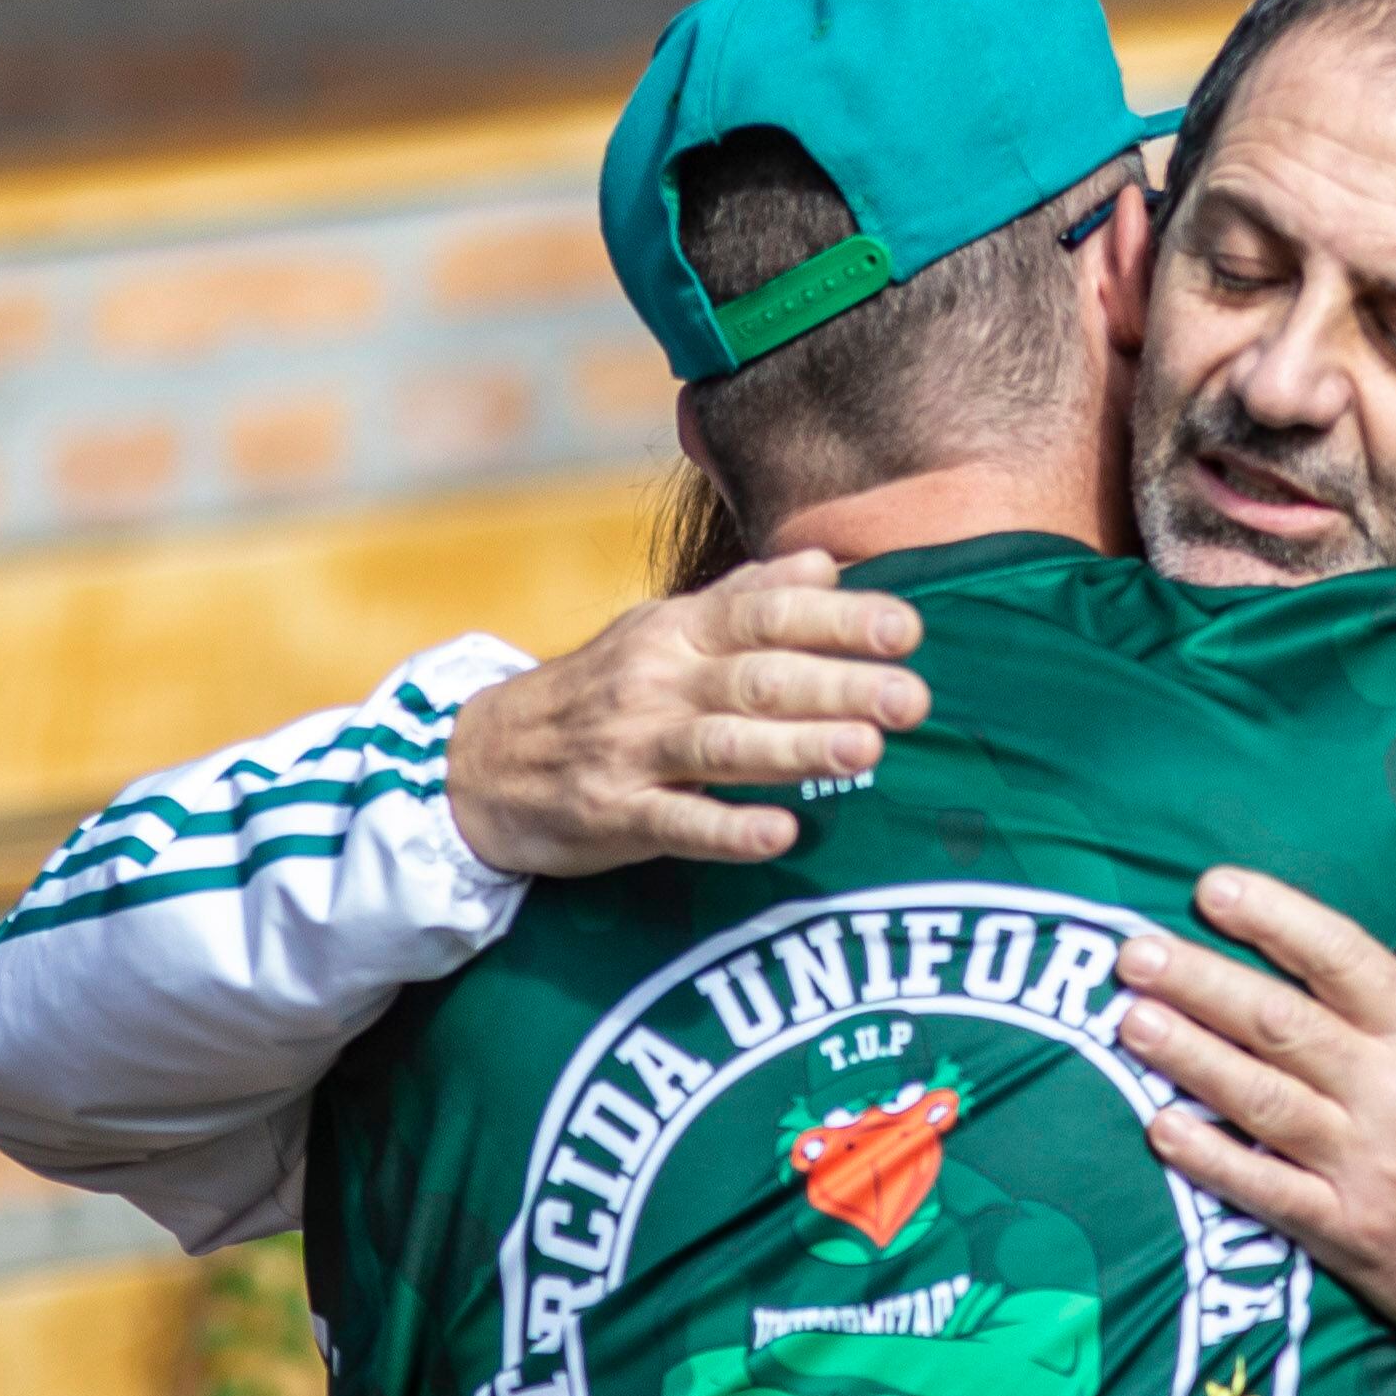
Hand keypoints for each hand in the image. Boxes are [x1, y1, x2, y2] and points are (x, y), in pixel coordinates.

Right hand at [443, 550, 924, 875]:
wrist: (482, 760)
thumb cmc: (601, 691)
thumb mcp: (662, 629)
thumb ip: (745, 598)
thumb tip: (828, 562)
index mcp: (678, 630)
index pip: (766, 614)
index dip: (837, 620)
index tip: (906, 630)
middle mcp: (657, 681)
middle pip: (757, 678)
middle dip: (838, 685)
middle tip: (912, 698)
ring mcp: (631, 749)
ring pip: (722, 745)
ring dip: (796, 747)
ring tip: (867, 751)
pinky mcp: (612, 814)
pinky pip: (675, 824)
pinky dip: (728, 830)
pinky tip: (782, 833)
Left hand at [1111, 857, 1395, 1375]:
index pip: (1345, 960)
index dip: (1277, 920)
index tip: (1214, 888)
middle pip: (1284, 1025)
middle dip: (1202, 982)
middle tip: (1133, 952)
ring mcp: (1368, 1169)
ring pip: (1264, 1099)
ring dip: (1190, 1058)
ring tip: (1129, 1020)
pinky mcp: (1347, 1234)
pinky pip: (1265, 1190)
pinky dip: (1210, 1158)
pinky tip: (1159, 1125)